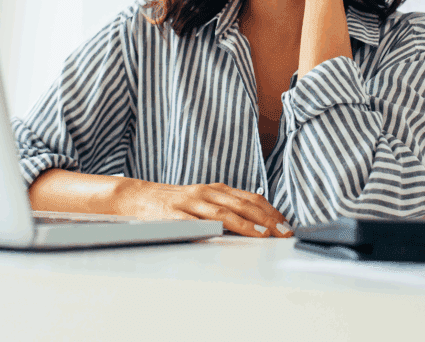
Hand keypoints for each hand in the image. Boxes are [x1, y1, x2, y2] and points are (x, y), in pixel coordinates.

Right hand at [119, 179, 293, 237]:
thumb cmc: (174, 203)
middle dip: (267, 219)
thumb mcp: (203, 201)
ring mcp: (191, 203)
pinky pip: (196, 222)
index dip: (271, 211)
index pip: (251, 198)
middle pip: (243, 205)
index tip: (287, 225)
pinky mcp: (175, 215)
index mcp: (216, 190)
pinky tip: (227, 235)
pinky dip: (214, 228)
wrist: (137, 197)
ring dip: (248, 224)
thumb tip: (256, 221)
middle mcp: (207, 193)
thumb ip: (226, 207)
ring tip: (265, 235)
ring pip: (224, 212)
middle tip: (285, 232)